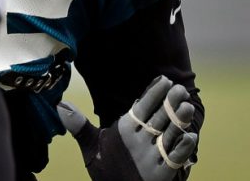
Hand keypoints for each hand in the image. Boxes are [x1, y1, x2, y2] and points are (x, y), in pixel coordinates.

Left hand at [58, 75, 197, 180]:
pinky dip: (182, 149)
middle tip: (178, 89)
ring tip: (185, 107)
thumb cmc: (107, 171)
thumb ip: (80, 127)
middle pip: (160, 117)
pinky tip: (189, 137)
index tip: (163, 79)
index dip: (153, 94)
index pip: (143, 108)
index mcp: (130, 128)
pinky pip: (175, 158)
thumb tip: (60, 105)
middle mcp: (145, 138)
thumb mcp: (92, 148)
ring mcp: (156, 153)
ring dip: (179, 121)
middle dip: (170, 103)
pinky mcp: (163, 171)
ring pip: (170, 134)